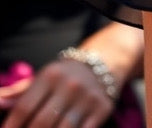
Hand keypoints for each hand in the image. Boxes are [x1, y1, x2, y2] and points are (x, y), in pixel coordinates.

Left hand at [0, 57, 114, 127]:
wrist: (103, 65)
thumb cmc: (64, 77)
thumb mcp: (43, 78)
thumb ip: (18, 93)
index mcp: (51, 76)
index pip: (24, 107)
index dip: (11, 126)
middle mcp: (70, 85)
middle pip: (40, 122)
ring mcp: (88, 98)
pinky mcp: (102, 109)